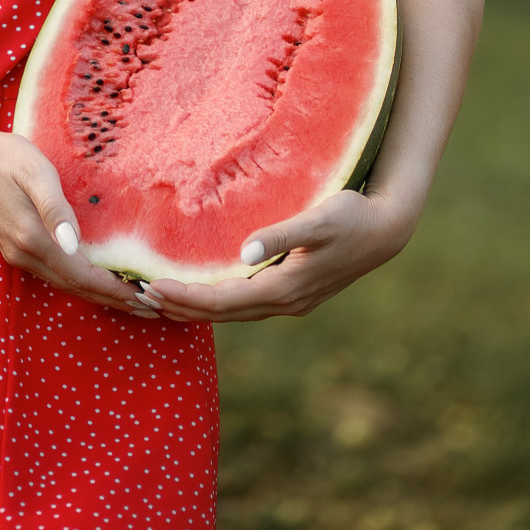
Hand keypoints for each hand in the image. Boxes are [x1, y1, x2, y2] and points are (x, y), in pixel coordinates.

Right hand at [0, 123, 162, 319]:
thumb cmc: (4, 158)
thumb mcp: (35, 172)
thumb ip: (55, 208)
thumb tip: (75, 244)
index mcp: (34, 238)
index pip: (82, 275)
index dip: (114, 290)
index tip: (145, 297)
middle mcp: (26, 255)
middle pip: (76, 288)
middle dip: (114, 299)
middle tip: (151, 308)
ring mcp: (18, 255)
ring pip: (65, 285)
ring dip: (98, 295)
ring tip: (131, 300)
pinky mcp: (16, 249)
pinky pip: (55, 275)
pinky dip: (81, 283)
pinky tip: (97, 280)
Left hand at [145, 187, 413, 322]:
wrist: (388, 229)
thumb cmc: (351, 217)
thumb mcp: (317, 220)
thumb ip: (280, 235)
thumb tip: (245, 252)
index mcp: (285, 288)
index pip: (224, 300)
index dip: (186, 297)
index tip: (152, 288)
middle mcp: (285, 302)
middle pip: (224, 312)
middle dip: (183, 307)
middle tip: (141, 297)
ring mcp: (291, 300)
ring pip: (235, 312)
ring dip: (198, 308)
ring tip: (162, 300)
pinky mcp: (294, 291)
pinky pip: (247, 303)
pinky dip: (219, 302)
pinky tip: (205, 294)